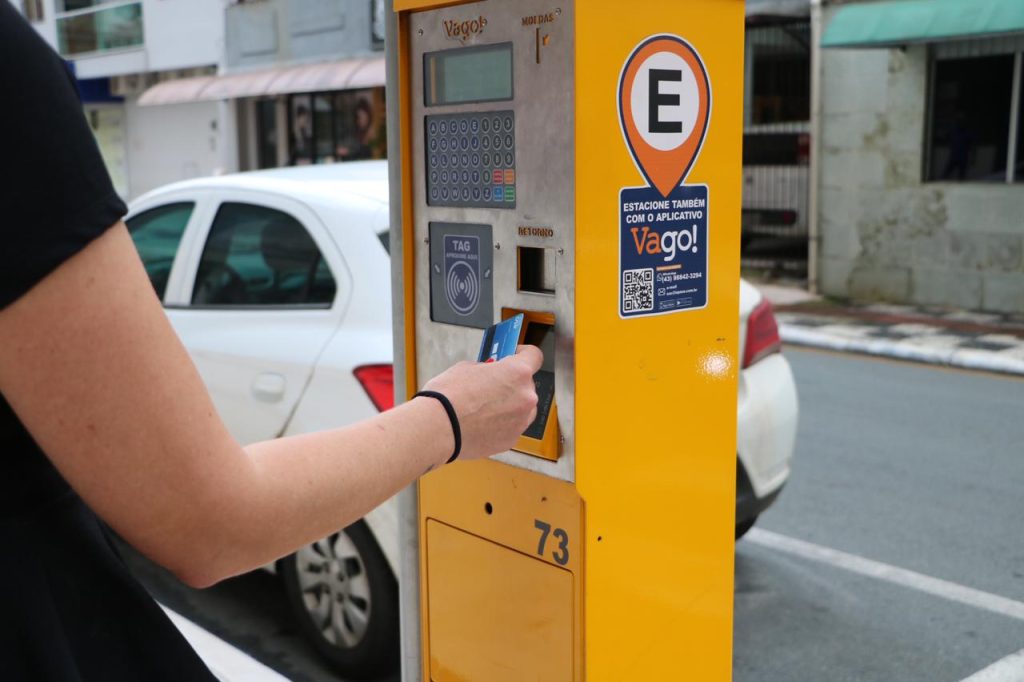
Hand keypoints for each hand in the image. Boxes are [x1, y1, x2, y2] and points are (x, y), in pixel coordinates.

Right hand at [420, 345, 542, 461]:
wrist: (438, 428)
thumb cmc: (449, 396)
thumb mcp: (467, 368)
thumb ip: (486, 369)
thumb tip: (490, 374)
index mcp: (517, 373)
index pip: (534, 356)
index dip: (524, 354)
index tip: (515, 355)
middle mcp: (526, 396)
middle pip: (527, 384)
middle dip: (512, 383)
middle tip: (493, 384)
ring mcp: (521, 421)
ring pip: (523, 408)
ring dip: (511, 405)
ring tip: (486, 407)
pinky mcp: (511, 440)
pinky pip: (512, 426)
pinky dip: (502, 424)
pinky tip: (482, 422)